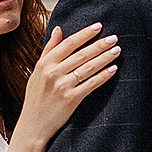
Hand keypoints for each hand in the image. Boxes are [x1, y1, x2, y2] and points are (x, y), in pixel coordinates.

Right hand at [16, 20, 119, 146]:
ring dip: (105, 58)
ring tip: (117, 51)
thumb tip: (58, 29)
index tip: (98, 26)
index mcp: (44, 64)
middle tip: (114, 38)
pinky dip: (103, 76)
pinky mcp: (71, 99)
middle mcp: (53, 73)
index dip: (85, 34)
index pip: (68, 43)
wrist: (33, 125)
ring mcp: (62, 86)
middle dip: (99, 45)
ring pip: (88, 68)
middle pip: (81, 54)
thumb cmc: (37, 97)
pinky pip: (91, 84)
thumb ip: (49, 50)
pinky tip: (113, 70)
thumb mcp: (37, 71)